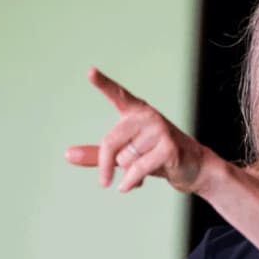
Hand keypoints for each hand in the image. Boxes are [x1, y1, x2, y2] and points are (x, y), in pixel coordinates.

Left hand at [65, 67, 209, 193]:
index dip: (102, 83)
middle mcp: (147, 116)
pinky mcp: (168, 147)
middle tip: (103, 182)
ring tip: (140, 173)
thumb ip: (96, 155)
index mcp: (135, 112)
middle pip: (110, 142)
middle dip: (104, 165)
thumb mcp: (124, 154)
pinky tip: (129, 186)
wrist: (191, 167)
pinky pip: (137, 169)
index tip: (90, 71)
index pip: (117, 95)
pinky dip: (130, 182)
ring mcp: (159, 130)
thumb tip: (67, 155)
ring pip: (125, 159)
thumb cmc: (155, 156)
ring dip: (127, 174)